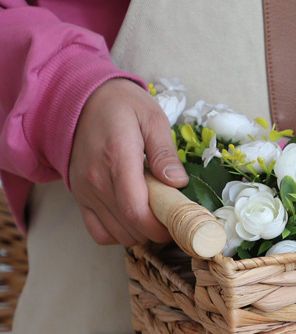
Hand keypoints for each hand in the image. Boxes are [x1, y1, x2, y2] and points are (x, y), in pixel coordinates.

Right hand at [68, 78, 187, 246]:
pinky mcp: (80, 196)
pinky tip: (133, 221)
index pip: (136, 210)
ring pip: (116, 233)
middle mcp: (96, 179)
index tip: (178, 224)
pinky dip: (118, 234)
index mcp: (118, 159)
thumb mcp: (152, 118)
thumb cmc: (121, 106)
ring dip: (140, 234)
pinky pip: (98, 231)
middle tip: (173, 220)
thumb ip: (165, 152)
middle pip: (129, 227)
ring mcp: (85, 190)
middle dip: (156, 232)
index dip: (160, 227)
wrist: (81, 98)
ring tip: (155, 218)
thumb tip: (178, 182)